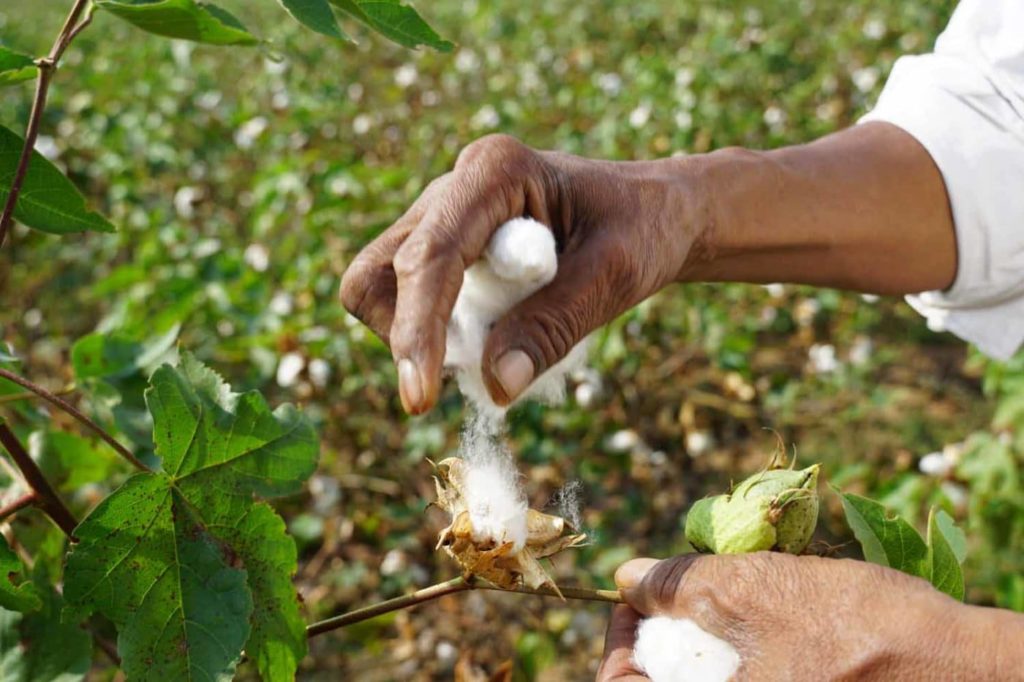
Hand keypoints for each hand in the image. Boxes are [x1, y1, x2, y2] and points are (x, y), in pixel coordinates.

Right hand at [339, 134, 705, 412]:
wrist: (652, 213)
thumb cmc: (642, 230)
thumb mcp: (615, 277)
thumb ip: (555, 326)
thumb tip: (496, 387)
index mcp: (495, 171)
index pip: (431, 255)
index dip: (419, 329)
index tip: (420, 399)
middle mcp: (454, 187)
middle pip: (378, 270)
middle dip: (406, 333)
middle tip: (465, 373)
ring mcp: (442, 219)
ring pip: (380, 288)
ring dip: (421, 337)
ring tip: (494, 347)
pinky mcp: (444, 250)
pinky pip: (410, 302)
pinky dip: (438, 336)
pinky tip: (494, 336)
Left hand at [598, 552, 1019, 680]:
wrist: (956, 668)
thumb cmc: (855, 630)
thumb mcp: (755, 590)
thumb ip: (679, 584)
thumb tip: (628, 576)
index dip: (616, 640)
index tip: (633, 598)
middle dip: (661, 634)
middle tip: (676, 589)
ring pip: (706, 680)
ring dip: (700, 637)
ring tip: (726, 592)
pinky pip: (746, 679)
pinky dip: (737, 648)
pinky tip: (761, 611)